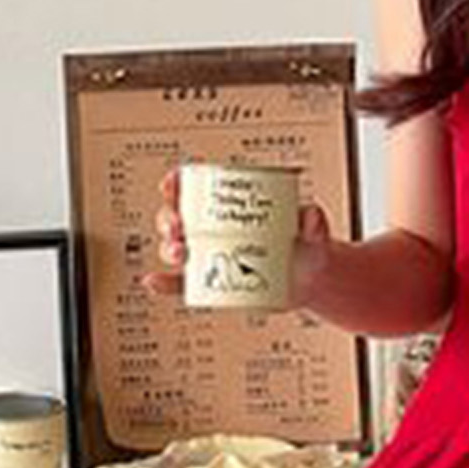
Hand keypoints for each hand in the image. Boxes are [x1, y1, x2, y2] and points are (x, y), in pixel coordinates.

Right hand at [139, 168, 333, 309]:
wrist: (312, 278)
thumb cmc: (306, 243)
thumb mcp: (312, 228)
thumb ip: (314, 220)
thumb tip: (311, 214)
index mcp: (232, 207)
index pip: (197, 189)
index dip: (178, 183)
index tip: (172, 183)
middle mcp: (213, 228)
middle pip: (177, 217)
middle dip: (169, 219)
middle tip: (178, 227)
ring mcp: (209, 255)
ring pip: (174, 248)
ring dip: (168, 248)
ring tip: (181, 254)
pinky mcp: (211, 282)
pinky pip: (179, 284)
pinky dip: (164, 284)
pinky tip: (154, 283)